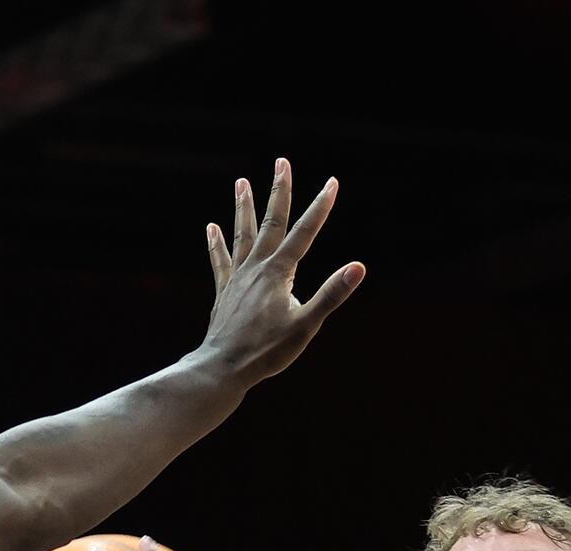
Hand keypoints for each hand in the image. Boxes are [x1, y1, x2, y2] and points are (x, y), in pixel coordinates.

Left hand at [198, 158, 364, 386]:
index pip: (305, 232)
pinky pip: (221, 260)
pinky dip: (217, 243)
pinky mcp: (224, 291)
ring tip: (242, 182)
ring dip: (244, 207)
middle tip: (281, 162)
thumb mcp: (306, 325)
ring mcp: (238, 278)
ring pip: (243, 234)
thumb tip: (358, 267)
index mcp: (279, 273)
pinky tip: (211, 227)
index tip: (332, 182)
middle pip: (271, 222)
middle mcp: (256, 268)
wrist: (223, 367)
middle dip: (279, 191)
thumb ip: (331, 294)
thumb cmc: (267, 351)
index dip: (320, 207)